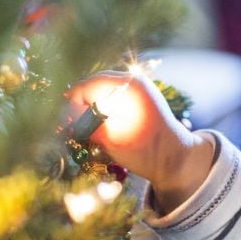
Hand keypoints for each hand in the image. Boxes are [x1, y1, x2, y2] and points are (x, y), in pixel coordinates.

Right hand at [66, 72, 213, 212]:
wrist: (177, 159)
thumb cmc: (147, 153)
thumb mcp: (111, 140)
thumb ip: (86, 123)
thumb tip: (63, 115)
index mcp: (130, 87)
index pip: (87, 85)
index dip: (72, 104)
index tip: (67, 124)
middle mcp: (134, 80)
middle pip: (93, 84)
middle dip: (80, 104)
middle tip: (72, 126)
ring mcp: (138, 86)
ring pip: (100, 89)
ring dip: (90, 106)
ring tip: (86, 128)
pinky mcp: (138, 96)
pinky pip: (111, 94)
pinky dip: (101, 107)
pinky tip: (100, 125)